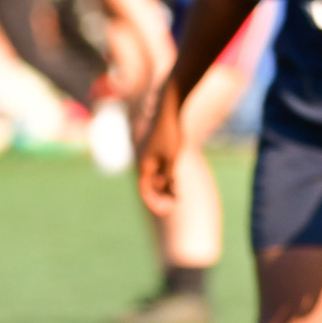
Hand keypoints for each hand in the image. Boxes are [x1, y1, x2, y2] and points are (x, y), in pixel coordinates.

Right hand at [136, 88, 182, 215]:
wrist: (169, 112)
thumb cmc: (170, 135)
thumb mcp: (172, 159)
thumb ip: (169, 176)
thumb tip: (167, 192)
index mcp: (145, 165)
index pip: (145, 190)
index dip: (154, 202)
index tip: (166, 211)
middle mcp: (145, 162)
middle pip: (150, 186)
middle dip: (160, 198)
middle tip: (172, 206)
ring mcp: (151, 157)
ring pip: (156, 179)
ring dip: (165, 190)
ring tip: (176, 198)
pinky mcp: (158, 153)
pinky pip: (159, 171)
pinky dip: (167, 179)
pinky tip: (176, 185)